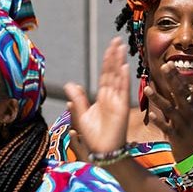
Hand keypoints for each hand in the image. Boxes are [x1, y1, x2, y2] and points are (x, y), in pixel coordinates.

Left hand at [64, 37, 129, 154]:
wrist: (102, 150)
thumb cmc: (93, 136)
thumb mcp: (81, 115)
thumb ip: (77, 99)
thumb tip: (70, 85)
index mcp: (101, 97)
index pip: (105, 75)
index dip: (107, 61)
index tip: (110, 48)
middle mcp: (111, 96)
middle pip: (112, 72)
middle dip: (114, 57)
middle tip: (116, 41)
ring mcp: (117, 101)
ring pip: (118, 78)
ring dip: (119, 63)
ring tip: (120, 48)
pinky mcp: (121, 107)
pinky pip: (123, 90)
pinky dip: (123, 79)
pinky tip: (123, 67)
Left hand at [142, 62, 192, 159]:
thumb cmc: (188, 131)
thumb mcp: (187, 114)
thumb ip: (180, 100)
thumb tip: (175, 83)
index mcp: (190, 106)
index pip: (183, 87)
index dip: (176, 76)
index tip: (168, 63)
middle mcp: (188, 113)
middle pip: (179, 93)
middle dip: (171, 80)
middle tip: (163, 66)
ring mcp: (183, 124)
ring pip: (169, 109)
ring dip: (158, 98)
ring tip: (147, 89)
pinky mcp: (176, 136)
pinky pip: (166, 127)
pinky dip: (159, 121)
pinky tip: (150, 114)